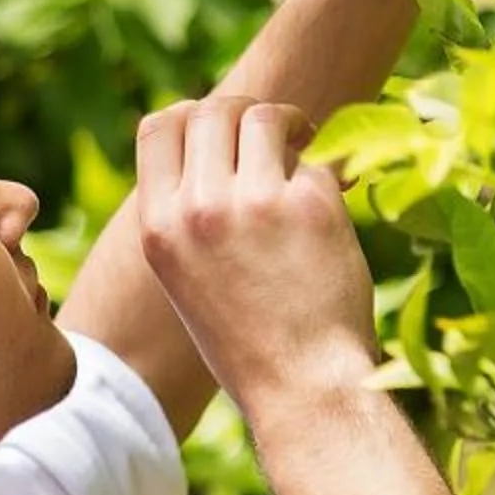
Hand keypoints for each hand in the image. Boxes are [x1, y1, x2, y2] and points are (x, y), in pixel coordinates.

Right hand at [135, 95, 377, 411]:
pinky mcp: (310, 205)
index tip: (222, 130)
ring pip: (264, 117)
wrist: (301, 385)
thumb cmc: (249, 337)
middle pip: (212, 109)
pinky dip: (327, 171)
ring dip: (289, 123)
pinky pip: (317, 159)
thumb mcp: (187, 275)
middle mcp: (198, 209)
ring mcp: (254, 204)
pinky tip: (336, 198)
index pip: (158, 125)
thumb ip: (187, 211)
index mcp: (159, 227)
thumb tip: (213, 144)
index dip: (193, 114)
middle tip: (274, 132)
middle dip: (245, 110)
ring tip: (304, 146)